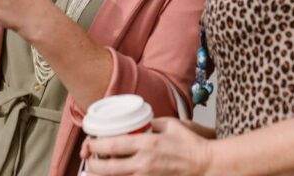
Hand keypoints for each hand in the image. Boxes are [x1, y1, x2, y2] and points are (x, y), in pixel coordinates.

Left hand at [81, 118, 212, 175]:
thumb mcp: (169, 124)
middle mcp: (144, 164)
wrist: (205, 164)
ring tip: (93, 170)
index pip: (113, 145)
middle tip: (88, 158)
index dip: (95, 144)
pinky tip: (112, 175)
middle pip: (108, 168)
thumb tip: (136, 122)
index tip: (89, 141)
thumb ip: (149, 123)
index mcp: (147, 144)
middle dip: (92, 164)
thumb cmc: (189, 144)